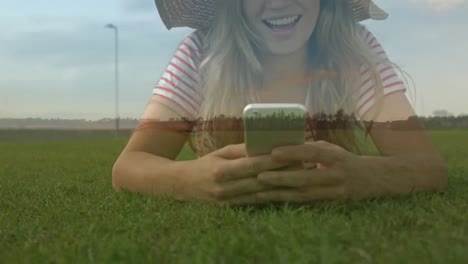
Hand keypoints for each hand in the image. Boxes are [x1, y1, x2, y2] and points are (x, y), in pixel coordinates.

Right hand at [178, 143, 292, 205]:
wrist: (181, 185)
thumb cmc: (204, 164)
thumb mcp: (220, 153)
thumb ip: (242, 150)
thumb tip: (265, 144)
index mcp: (222, 170)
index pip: (252, 165)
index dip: (272, 161)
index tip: (291, 154)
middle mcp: (225, 187)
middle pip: (259, 181)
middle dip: (282, 174)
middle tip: (303, 166)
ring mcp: (228, 201)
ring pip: (260, 194)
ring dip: (280, 187)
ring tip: (299, 179)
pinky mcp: (230, 209)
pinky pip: (254, 203)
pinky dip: (270, 197)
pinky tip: (285, 192)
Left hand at [256, 141, 363, 202]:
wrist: (371, 180)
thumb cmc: (343, 160)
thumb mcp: (331, 149)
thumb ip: (310, 148)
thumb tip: (282, 145)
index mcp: (336, 157)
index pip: (314, 153)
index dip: (294, 153)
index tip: (274, 152)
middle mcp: (336, 176)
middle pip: (306, 179)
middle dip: (282, 178)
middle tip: (260, 177)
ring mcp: (333, 193)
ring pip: (303, 195)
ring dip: (280, 194)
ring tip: (259, 192)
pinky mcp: (329, 205)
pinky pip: (304, 204)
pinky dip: (287, 202)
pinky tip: (271, 201)